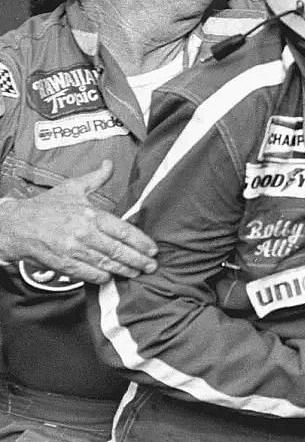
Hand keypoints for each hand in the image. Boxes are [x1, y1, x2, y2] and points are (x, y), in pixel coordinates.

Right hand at [0, 161, 157, 282]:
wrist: (15, 225)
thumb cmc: (46, 207)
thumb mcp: (72, 188)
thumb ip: (95, 178)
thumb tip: (109, 164)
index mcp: (91, 214)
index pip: (123, 231)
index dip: (141, 242)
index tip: (153, 249)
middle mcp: (84, 233)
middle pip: (118, 250)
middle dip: (138, 260)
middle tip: (151, 266)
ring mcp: (73, 250)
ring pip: (106, 264)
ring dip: (124, 270)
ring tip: (137, 272)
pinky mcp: (63, 264)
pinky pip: (88, 274)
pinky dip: (101, 277)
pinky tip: (111, 277)